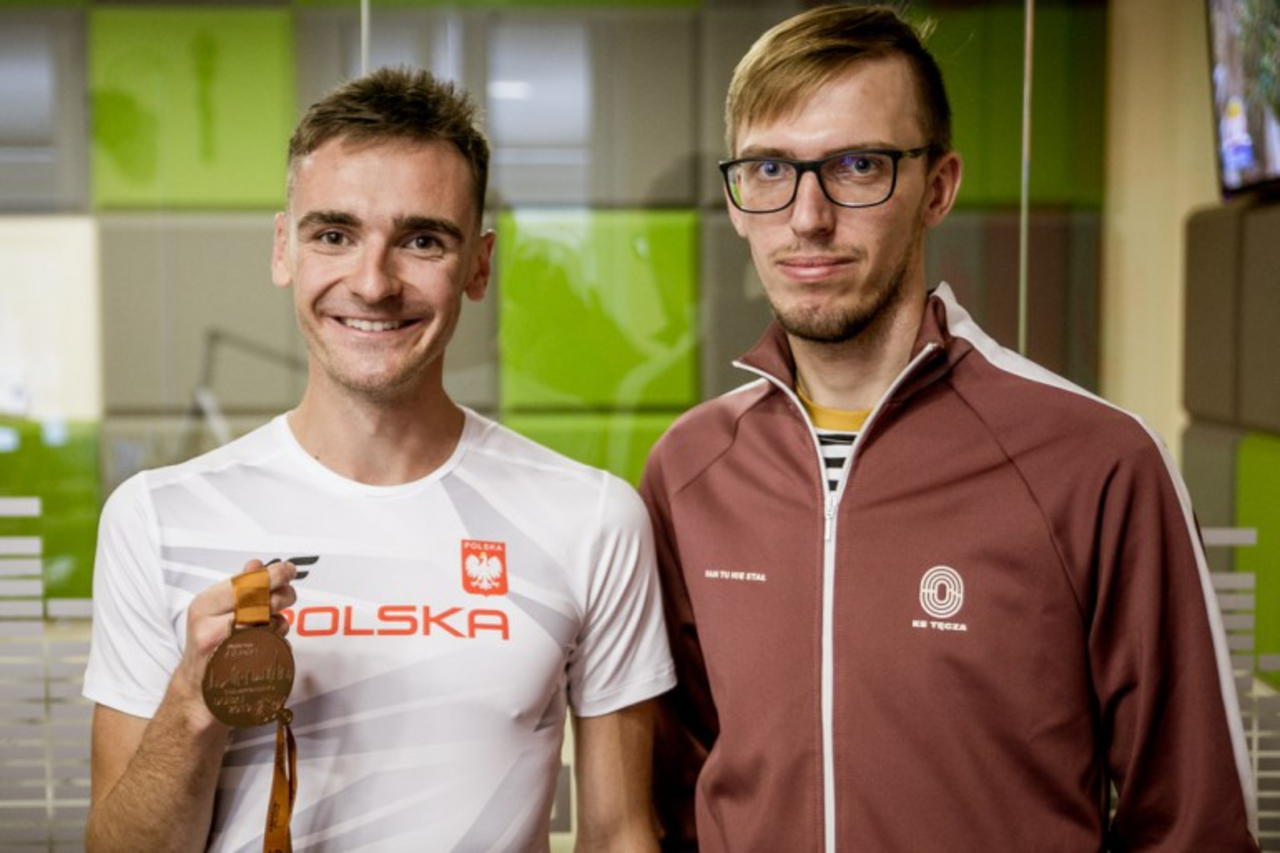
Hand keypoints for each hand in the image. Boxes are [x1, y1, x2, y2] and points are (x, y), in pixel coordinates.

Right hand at [173, 560, 299, 727]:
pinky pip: (275, 647)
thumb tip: (257, 565)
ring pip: (271, 624)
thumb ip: (237, 586)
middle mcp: (212, 627)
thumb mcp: (214, 610)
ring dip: (279, 621)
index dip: (273, 574)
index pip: (246, 582)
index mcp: (204, 606)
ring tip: (269, 624)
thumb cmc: (209, 645)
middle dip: (283, 595)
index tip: (288, 569)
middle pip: (263, 602)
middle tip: (287, 595)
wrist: (198, 688)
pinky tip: (267, 642)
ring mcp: (227, 651)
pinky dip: (279, 641)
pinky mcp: (244, 670)